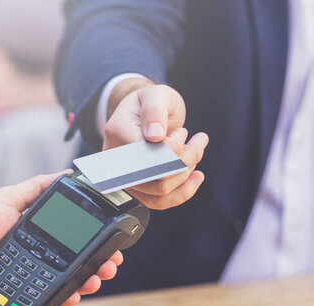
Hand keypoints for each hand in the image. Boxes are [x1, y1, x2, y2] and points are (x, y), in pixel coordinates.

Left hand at [0, 171, 122, 305]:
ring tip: (97, 277)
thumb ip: (36, 187)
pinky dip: (66, 298)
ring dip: (89, 280)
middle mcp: (41, 255)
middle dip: (100, 262)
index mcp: (40, 234)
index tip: (112, 241)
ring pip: (69, 281)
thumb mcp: (7, 198)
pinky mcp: (24, 296)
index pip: (75, 237)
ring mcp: (34, 276)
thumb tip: (67, 173)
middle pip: (78, 261)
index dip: (96, 240)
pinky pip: (50, 299)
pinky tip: (76, 293)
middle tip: (110, 263)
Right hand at [103, 80, 208, 209]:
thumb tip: (155, 135)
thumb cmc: (151, 102)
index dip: (173, 149)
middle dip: (185, 161)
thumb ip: (154, 110)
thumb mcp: (156, 95)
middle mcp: (115, 159)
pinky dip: (183, 191)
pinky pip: (159, 202)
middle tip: (197, 141)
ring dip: (186, 173)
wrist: (146, 114)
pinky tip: (196, 176)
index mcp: (117, 132)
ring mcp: (125, 176)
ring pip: (159, 192)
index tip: (182, 133)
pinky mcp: (137, 188)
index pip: (147, 154)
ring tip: (196, 150)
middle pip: (154, 176)